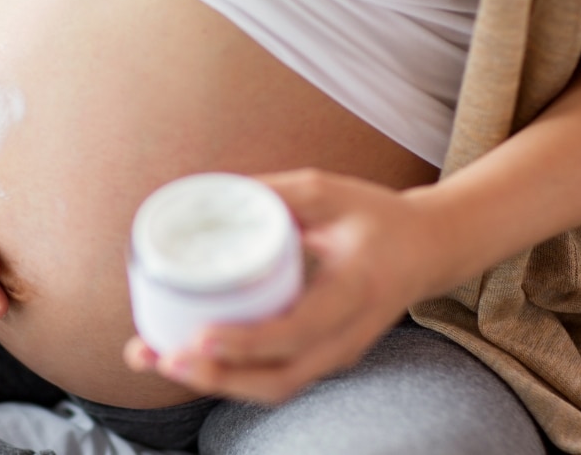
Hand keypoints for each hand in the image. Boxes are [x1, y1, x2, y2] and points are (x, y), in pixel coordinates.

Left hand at [124, 169, 445, 402]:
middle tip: (162, 356)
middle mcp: (348, 335)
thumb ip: (273, 193)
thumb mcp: (329, 191)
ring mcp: (337, 355)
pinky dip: (226, 376)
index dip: (248, 341)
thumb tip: (205, 193)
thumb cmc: (374, 216)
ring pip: (272, 388)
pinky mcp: (322, 359)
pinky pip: (273, 380)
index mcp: (356, 289)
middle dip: (216, 377)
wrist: (427, 251)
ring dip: (211, 382)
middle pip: (280, 379)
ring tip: (153, 358)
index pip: (300, 329)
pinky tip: (181, 358)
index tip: (201, 336)